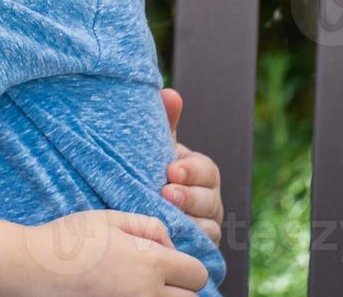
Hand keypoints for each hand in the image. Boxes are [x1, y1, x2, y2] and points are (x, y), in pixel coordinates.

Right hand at [22, 210, 207, 295]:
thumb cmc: (68, 241)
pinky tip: (121, 294)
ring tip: (136, 287)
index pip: (197, 274)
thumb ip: (149, 226)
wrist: (31, 271)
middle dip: (178, 288)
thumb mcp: (110, 219)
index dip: (185, 266)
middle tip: (151, 278)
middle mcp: (148, 296)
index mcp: (150, 264)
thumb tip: (170, 245)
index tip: (167, 263)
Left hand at [160, 88, 223, 246]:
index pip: (207, 171)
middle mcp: (208, 200)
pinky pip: (200, 249)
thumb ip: (165, 122)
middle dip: (189, 197)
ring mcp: (204, 226)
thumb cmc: (148, 171)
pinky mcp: (195, 248)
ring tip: (166, 215)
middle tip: (166, 193)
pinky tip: (171, 240)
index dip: (192, 171)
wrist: (131, 206)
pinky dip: (187, 244)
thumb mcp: (155, 147)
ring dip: (188, 222)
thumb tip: (169, 94)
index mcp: (200, 174)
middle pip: (210, 201)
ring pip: (208, 227)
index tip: (171, 169)